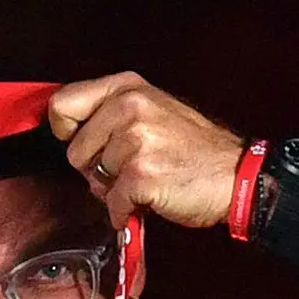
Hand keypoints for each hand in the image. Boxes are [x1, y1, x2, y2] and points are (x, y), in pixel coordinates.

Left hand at [47, 71, 245, 229]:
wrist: (236, 175)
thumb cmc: (191, 149)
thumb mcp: (151, 110)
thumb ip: (109, 114)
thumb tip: (66, 132)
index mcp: (128, 88)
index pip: (62, 103)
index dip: (65, 130)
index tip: (84, 141)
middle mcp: (130, 107)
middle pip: (74, 151)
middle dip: (96, 167)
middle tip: (132, 165)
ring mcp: (136, 140)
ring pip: (93, 178)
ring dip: (115, 189)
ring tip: (148, 177)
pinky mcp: (141, 174)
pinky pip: (112, 203)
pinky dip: (127, 210)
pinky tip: (151, 197)